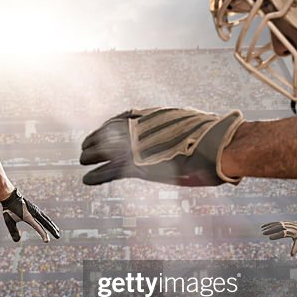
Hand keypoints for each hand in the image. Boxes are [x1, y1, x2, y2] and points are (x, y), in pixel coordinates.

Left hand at [0, 189, 60, 241]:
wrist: (10, 196)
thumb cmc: (9, 209)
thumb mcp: (9, 221)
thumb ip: (13, 231)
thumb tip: (17, 240)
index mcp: (28, 216)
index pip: (38, 227)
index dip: (43, 234)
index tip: (47, 241)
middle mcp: (34, 213)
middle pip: (46, 223)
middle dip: (52, 230)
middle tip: (58, 237)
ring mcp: (36, 210)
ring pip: (46, 219)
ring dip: (52, 225)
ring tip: (57, 231)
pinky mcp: (35, 209)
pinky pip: (44, 216)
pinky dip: (48, 221)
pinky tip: (50, 224)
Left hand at [80, 108, 243, 186]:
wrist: (214, 145)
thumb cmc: (208, 135)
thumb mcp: (186, 123)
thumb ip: (173, 126)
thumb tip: (180, 129)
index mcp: (149, 116)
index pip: (119, 118)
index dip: (108, 126)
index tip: (102, 130)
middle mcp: (137, 128)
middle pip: (105, 132)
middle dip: (94, 139)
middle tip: (85, 146)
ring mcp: (134, 146)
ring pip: (100, 150)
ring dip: (89, 155)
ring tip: (82, 160)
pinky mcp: (135, 167)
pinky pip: (107, 171)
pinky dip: (96, 176)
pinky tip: (87, 179)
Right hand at [261, 221, 296, 256]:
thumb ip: (295, 248)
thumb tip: (292, 255)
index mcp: (292, 232)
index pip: (283, 233)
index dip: (276, 235)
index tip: (270, 238)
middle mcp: (289, 227)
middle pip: (279, 227)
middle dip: (271, 230)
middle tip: (264, 233)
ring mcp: (286, 224)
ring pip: (277, 224)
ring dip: (269, 227)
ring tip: (262, 230)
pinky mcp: (284, 222)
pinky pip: (276, 223)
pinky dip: (270, 224)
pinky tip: (264, 226)